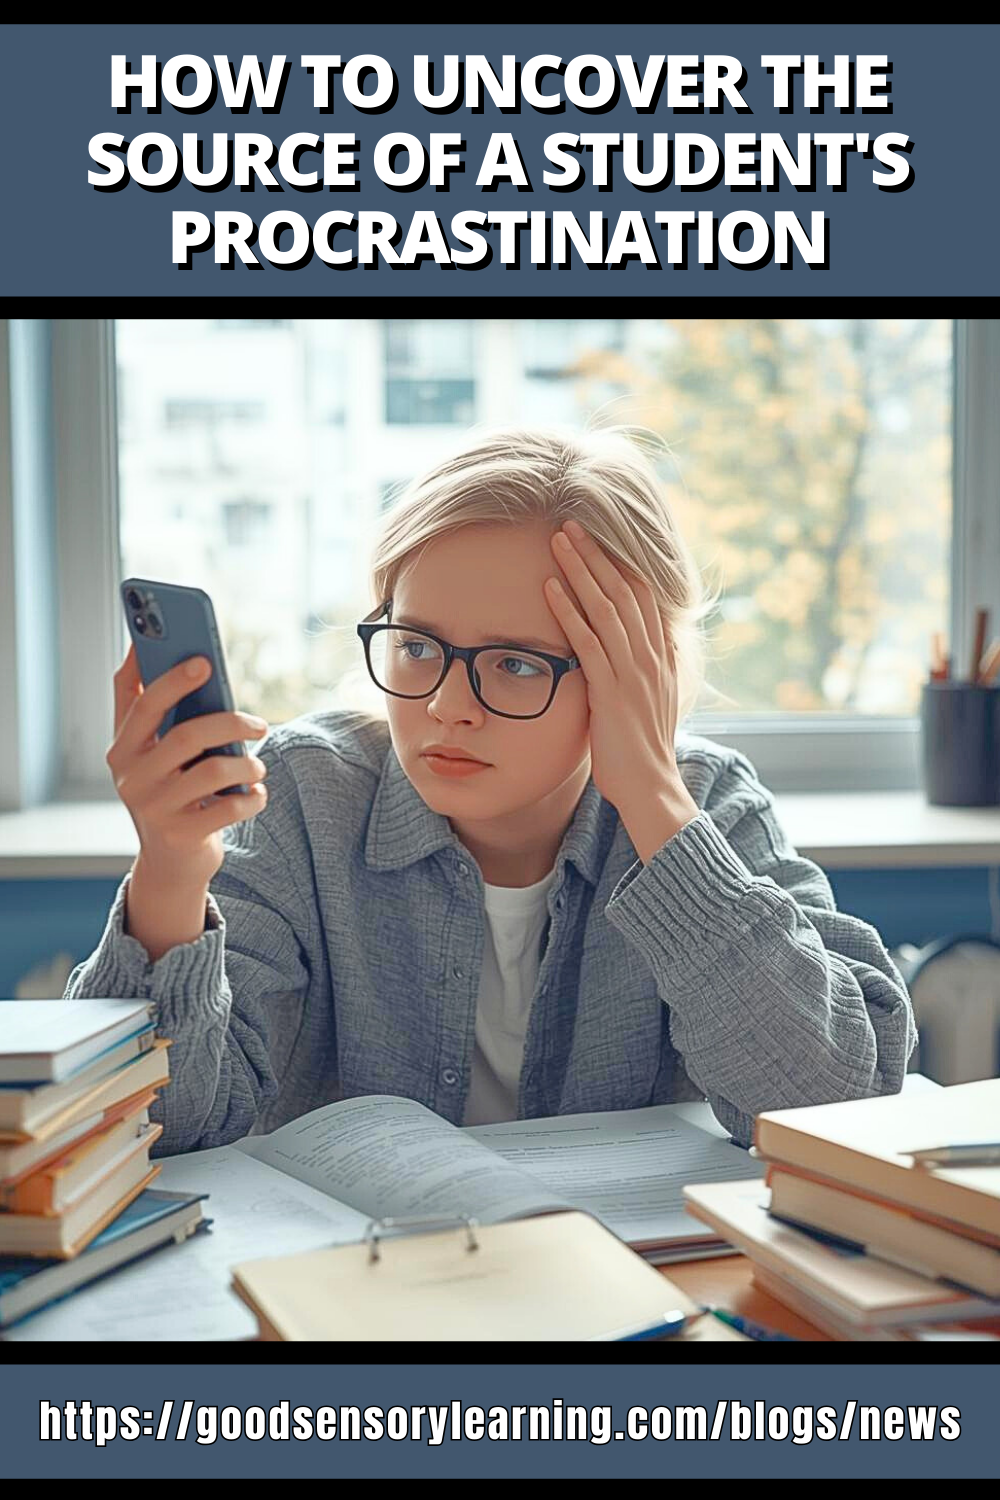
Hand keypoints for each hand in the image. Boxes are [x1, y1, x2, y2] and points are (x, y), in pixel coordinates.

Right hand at [107, 644, 269, 891]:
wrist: (171, 862)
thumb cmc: (168, 790)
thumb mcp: (149, 752)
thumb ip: (143, 705)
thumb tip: (138, 647)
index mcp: (122, 749)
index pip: (144, 704)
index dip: (172, 679)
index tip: (203, 661)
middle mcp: (131, 778)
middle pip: (187, 735)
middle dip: (231, 722)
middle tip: (259, 724)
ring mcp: (155, 809)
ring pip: (213, 770)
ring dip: (247, 763)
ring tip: (256, 766)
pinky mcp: (182, 835)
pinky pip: (230, 807)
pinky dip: (253, 797)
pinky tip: (255, 794)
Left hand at [545, 519, 697, 840]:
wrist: (651, 786)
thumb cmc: (643, 749)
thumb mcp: (652, 699)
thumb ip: (647, 668)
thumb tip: (649, 642)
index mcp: (659, 655)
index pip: (642, 595)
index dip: (620, 562)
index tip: (599, 537)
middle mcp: (650, 656)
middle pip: (624, 590)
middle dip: (597, 554)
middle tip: (572, 523)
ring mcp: (632, 672)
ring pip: (606, 607)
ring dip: (580, 570)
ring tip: (558, 540)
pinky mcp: (611, 691)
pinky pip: (588, 642)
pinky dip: (569, 612)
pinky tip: (550, 588)